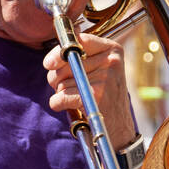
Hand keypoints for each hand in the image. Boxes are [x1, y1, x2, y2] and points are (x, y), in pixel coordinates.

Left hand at [42, 33, 135, 149]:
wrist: (120, 127)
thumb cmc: (104, 97)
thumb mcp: (99, 70)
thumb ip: (78, 57)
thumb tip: (49, 61)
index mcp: (113, 50)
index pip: (79, 41)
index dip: (59, 52)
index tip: (48, 64)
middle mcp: (111, 62)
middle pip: (66, 63)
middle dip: (58, 77)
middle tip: (71, 87)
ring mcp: (105, 79)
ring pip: (61, 81)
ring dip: (61, 92)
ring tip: (77, 98)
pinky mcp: (97, 96)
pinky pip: (61, 96)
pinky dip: (58, 104)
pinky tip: (69, 107)